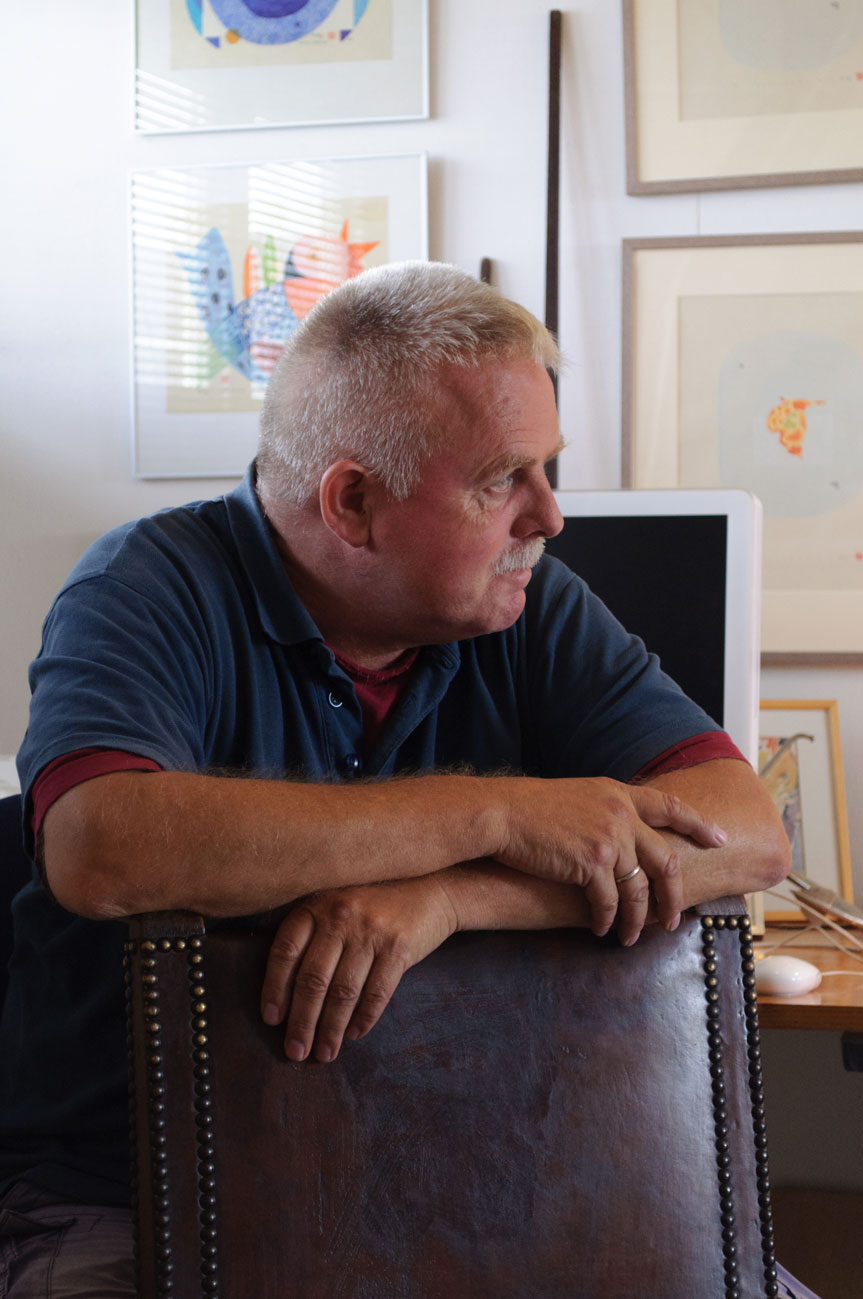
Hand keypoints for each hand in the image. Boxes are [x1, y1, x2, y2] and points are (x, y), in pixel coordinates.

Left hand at [260, 876, 457, 1062]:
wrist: (429, 890)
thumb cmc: (373, 904)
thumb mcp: (336, 904)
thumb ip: (310, 931)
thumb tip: (279, 986)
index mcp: (318, 905)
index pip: (285, 951)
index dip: (274, 989)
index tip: (271, 1019)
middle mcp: (341, 915)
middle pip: (312, 979)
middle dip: (301, 1022)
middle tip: (295, 1051)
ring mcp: (371, 931)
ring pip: (343, 992)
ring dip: (331, 1029)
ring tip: (324, 1053)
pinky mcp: (399, 947)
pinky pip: (376, 993)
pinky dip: (364, 1018)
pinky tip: (354, 1034)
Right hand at [498, 777, 727, 944]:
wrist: (502, 813)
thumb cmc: (531, 809)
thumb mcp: (578, 797)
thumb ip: (605, 812)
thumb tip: (621, 837)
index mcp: (619, 794)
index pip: (671, 806)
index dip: (698, 824)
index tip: (718, 839)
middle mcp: (621, 814)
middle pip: (665, 861)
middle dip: (673, 896)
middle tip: (672, 919)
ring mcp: (609, 838)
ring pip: (638, 890)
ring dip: (636, 919)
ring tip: (629, 937)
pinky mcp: (591, 862)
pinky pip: (608, 901)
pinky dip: (606, 920)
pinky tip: (600, 929)